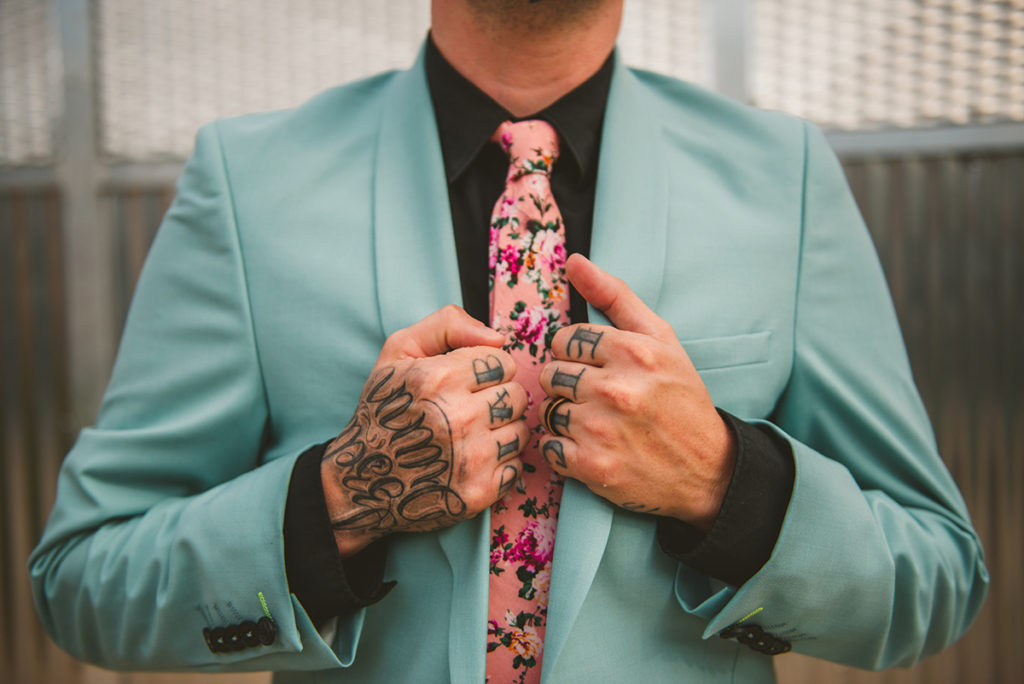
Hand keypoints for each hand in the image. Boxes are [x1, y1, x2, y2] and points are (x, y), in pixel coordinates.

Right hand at [322, 305, 528, 556]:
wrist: (358, 480)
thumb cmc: (382, 410)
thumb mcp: (398, 351)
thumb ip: (447, 325)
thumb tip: (498, 337)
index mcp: (439, 379)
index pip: (503, 362)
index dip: (487, 370)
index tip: (468, 383)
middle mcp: (457, 418)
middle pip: (516, 395)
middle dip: (497, 399)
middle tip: (471, 409)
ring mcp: (470, 459)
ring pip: (521, 431)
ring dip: (501, 431)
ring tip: (472, 435)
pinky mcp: (478, 492)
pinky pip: (517, 466)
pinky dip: (500, 464)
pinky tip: (473, 461)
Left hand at [538, 255, 735, 529]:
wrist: (708, 469)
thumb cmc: (681, 398)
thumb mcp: (660, 338)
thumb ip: (614, 296)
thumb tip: (573, 261)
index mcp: (633, 351)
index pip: (564, 340)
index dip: (575, 355)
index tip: (596, 368)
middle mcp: (616, 388)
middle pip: (550, 373)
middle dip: (567, 384)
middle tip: (596, 397)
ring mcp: (602, 430)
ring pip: (548, 409)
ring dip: (564, 417)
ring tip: (596, 423)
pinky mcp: (593, 467)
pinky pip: (548, 447)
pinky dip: (563, 449)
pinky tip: (591, 447)